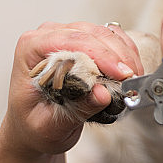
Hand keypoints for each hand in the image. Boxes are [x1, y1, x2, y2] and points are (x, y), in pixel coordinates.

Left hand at [2, 22, 143, 156]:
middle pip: (90, 34)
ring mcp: (66, 35)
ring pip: (104, 34)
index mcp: (30, 49)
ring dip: (123, 55)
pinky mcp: (84, 41)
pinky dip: (124, 52)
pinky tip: (129, 70)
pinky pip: (110, 38)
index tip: (121, 74)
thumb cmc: (33, 125)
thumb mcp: (50, 126)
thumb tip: (102, 93)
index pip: (70, 41)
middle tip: (131, 80)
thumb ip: (77, 109)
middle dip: (116, 56)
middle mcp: (47, 36)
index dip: (100, 55)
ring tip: (132, 80)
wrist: (33, 128)